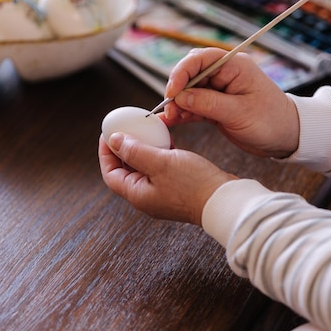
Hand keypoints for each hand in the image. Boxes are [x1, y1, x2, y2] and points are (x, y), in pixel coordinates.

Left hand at [98, 133, 235, 225]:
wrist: (224, 201)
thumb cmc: (195, 186)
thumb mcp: (160, 163)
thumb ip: (135, 151)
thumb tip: (115, 140)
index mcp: (137, 194)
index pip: (111, 173)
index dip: (106, 152)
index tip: (107, 134)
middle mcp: (147, 196)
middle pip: (126, 169)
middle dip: (124, 148)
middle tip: (126, 129)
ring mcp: (162, 193)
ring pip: (145, 167)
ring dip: (144, 148)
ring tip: (146, 131)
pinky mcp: (177, 188)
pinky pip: (161, 168)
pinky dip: (160, 153)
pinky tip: (167, 140)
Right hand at [163, 48, 299, 158]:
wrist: (286, 137)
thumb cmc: (271, 121)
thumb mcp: (240, 113)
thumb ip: (209, 103)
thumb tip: (180, 97)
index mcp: (234, 66)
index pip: (200, 59)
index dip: (181, 72)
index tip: (172, 91)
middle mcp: (224, 75)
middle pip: (190, 74)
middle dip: (176, 90)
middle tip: (169, 108)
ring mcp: (218, 91)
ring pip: (188, 92)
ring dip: (177, 104)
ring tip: (169, 118)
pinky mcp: (214, 106)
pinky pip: (193, 106)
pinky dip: (181, 113)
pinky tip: (170, 121)